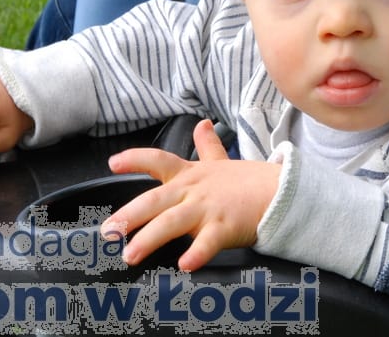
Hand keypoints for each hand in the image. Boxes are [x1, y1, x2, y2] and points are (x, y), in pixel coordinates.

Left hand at [102, 119, 280, 271]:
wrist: (280, 192)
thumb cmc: (248, 182)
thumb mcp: (222, 161)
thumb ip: (207, 146)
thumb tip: (202, 125)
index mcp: (190, 175)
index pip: (159, 160)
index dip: (135, 159)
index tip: (113, 163)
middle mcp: (193, 191)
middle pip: (155, 200)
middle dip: (129, 215)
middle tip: (108, 231)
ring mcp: (208, 209)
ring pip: (172, 223)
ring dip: (149, 239)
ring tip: (130, 255)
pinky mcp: (225, 227)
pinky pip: (208, 242)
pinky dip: (197, 253)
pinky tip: (185, 264)